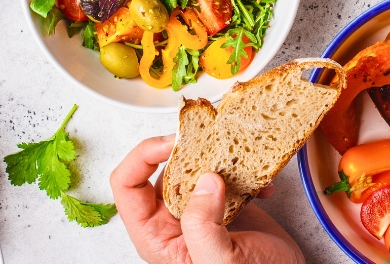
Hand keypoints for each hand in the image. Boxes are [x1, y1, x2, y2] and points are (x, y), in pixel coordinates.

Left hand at [110, 135, 304, 263]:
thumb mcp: (220, 261)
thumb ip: (203, 225)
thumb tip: (206, 181)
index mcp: (157, 236)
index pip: (127, 186)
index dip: (142, 157)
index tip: (172, 142)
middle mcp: (172, 220)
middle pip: (161, 169)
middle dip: (187, 150)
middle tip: (210, 138)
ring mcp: (199, 210)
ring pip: (194, 167)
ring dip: (218, 157)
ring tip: (239, 157)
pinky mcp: (225, 204)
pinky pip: (225, 174)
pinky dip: (245, 172)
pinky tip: (262, 186)